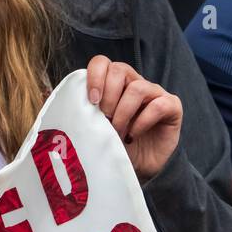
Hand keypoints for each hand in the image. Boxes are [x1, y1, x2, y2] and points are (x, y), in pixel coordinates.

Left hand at [87, 55, 182, 182]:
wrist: (137, 168)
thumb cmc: (114, 145)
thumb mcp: (95, 127)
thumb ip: (83, 111)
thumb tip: (60, 101)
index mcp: (114, 82)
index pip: (102, 63)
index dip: (94, 77)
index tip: (91, 101)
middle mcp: (135, 82)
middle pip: (119, 69)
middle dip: (108, 96)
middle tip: (104, 119)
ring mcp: (155, 93)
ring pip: (137, 88)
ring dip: (123, 112)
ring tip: (117, 131)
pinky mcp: (172, 106)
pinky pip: (158, 105)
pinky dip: (142, 121)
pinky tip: (133, 135)